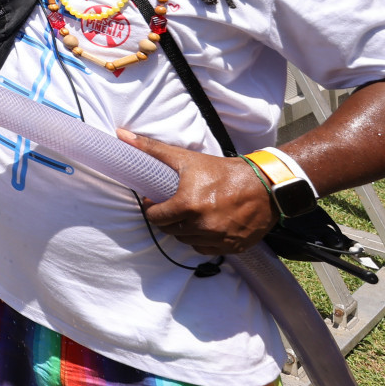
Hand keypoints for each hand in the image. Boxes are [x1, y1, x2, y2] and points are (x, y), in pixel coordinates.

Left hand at [117, 130, 275, 254]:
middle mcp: (202, 226)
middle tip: (173, 206)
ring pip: (187, 241)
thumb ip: (151, 149)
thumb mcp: (185, 158)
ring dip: (184, 230)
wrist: (263, 185)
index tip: (156, 200)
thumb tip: (121, 135)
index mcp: (188, 206)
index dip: (152, 208)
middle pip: (170, 230)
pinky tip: (205, 225)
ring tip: (190, 213)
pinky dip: (202, 240)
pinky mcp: (232, 247)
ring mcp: (218, 239)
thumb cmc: (221, 170)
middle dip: (167, 218)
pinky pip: (205, 250)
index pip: (155, 218)